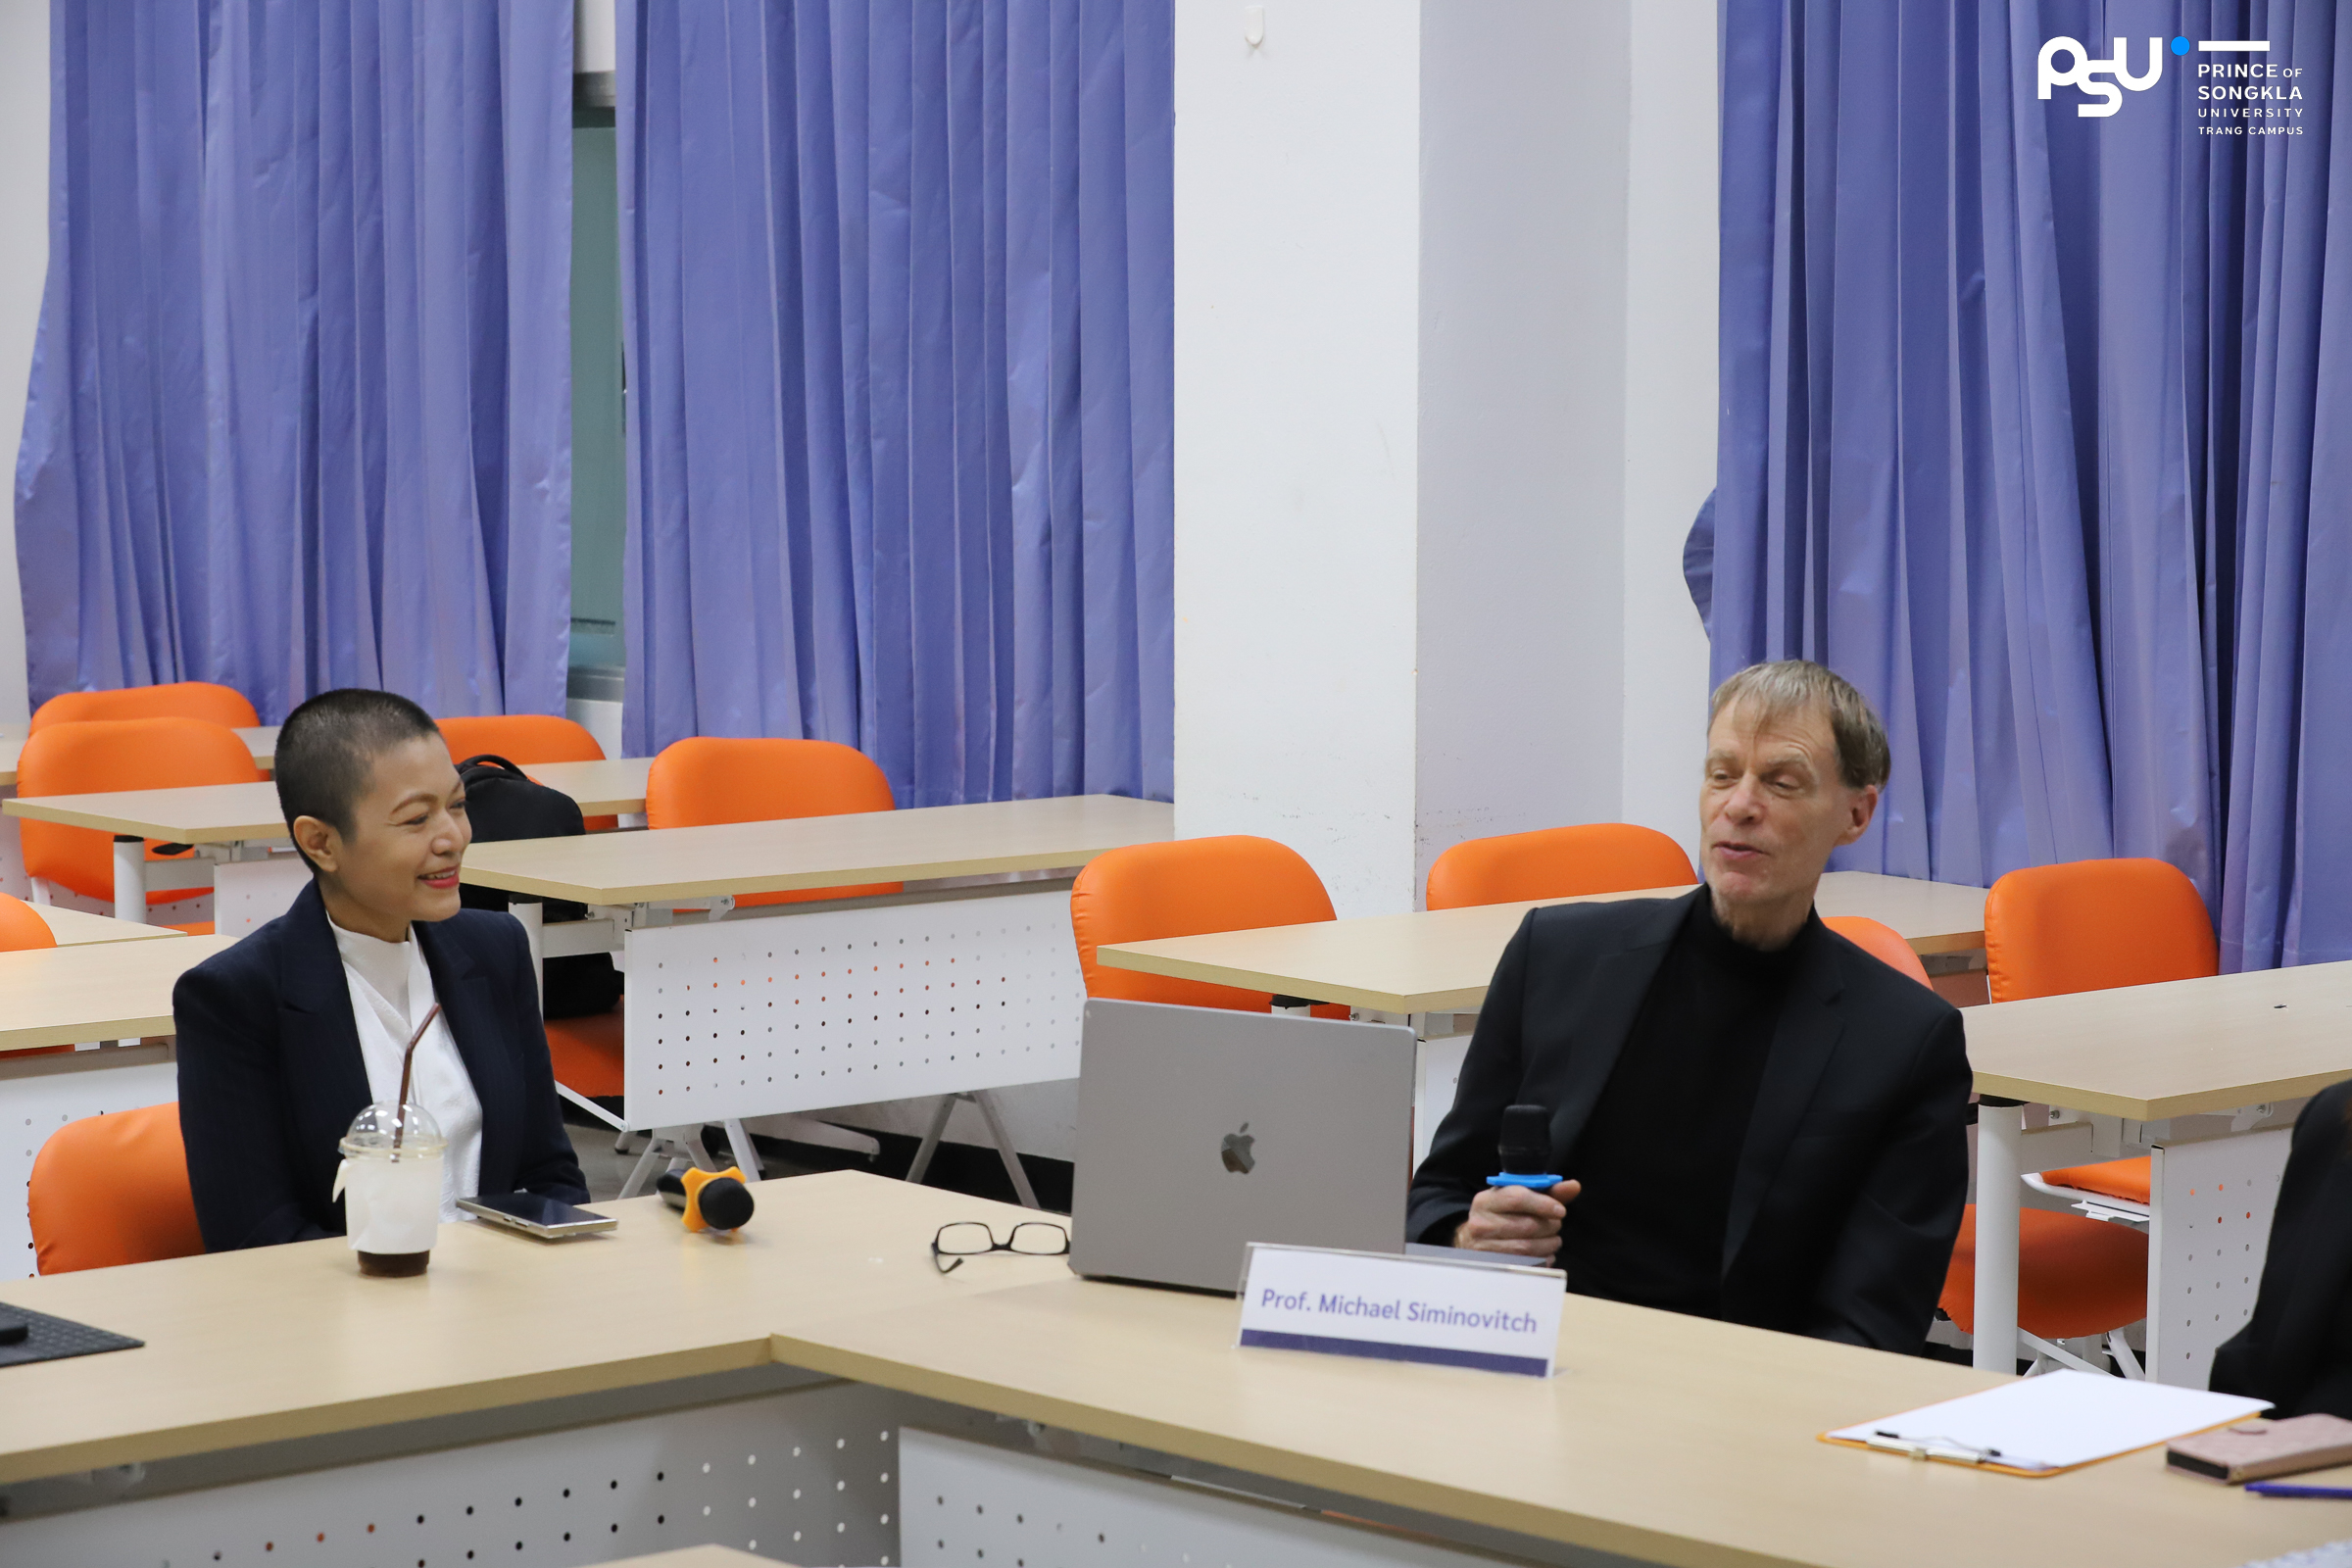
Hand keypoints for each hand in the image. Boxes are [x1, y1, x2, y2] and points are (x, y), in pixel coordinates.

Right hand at [1452, 1180, 1579, 1258]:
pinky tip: (1545, 1254)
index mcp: (1486, 1200)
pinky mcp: (1493, 1266)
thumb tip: (1574, 1186)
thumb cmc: (1501, 1216)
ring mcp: (1484, 1247)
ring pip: (1528, 1247)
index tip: (1561, 1210)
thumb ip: (1547, 1192)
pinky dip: (1542, 1260)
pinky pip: (1525, 1265)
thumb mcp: (1517, 1199)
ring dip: (1549, 1244)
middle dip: (1550, 1226)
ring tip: (1553, 1240)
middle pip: (1527, 1225)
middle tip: (1556, 1225)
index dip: (1543, 1204)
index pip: (1517, 1198)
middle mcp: (1481, 1223)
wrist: (1472, 1241)